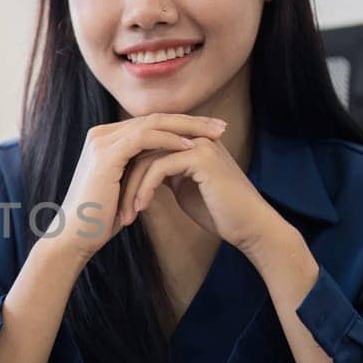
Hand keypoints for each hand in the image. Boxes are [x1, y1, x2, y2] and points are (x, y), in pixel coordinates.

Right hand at [45, 114, 227, 264]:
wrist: (75, 236)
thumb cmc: (101, 219)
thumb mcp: (125, 187)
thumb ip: (139, 170)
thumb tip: (166, 167)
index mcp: (106, 139)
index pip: (151, 123)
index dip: (183, 125)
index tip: (211, 131)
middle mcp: (102, 134)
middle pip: (155, 118)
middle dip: (191, 121)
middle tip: (221, 126)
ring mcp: (102, 142)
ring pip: (153, 124)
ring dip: (187, 127)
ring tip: (213, 134)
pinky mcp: (106, 154)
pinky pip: (144, 139)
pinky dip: (169, 140)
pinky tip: (191, 146)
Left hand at [126, 130, 285, 253]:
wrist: (249, 227)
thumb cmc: (218, 212)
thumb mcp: (184, 187)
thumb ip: (165, 173)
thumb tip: (139, 171)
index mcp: (190, 141)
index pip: (147, 147)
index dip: (128, 171)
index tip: (114, 197)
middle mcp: (194, 136)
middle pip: (143, 150)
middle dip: (124, 179)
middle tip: (113, 206)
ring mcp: (199, 144)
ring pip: (147, 158)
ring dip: (131, 188)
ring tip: (124, 214)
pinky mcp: (200, 157)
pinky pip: (159, 168)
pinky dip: (145, 189)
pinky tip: (140, 208)